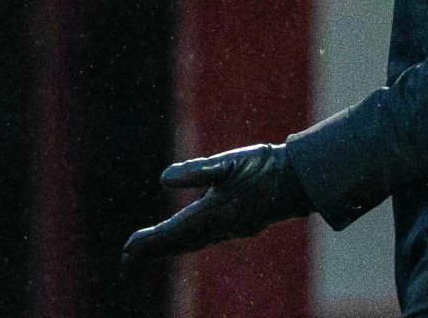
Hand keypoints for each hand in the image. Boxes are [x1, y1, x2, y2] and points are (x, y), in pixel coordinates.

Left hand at [121, 143, 311, 269]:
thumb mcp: (231, 162)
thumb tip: (164, 178)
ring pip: (189, 245)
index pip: (172, 233)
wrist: (301, 179)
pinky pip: (202, 241)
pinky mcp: (237, 226)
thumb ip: (198, 170)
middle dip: (150, 255)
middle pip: (177, 246)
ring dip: (166, 250)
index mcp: (213, 213)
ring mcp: (229, 229)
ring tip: (143, 256)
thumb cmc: (266, 166)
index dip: (147, 243)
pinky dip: (184, 244)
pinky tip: (182, 240)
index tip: (127, 250)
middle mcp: (218, 227)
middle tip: (126, 265)